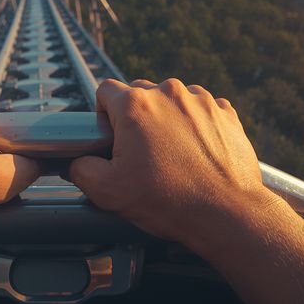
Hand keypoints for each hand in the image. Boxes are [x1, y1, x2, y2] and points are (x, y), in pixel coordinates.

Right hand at [69, 78, 288, 249]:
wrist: (226, 213)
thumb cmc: (169, 201)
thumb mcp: (108, 192)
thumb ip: (81, 169)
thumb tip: (78, 162)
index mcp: (135, 106)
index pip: (105, 90)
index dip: (103, 113)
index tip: (112, 136)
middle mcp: (168, 93)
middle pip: (140, 93)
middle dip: (136, 117)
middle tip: (141, 151)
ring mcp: (200, 100)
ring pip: (172, 100)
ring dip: (167, 119)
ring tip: (172, 155)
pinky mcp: (225, 112)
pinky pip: (201, 110)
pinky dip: (196, 125)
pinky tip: (195, 152)